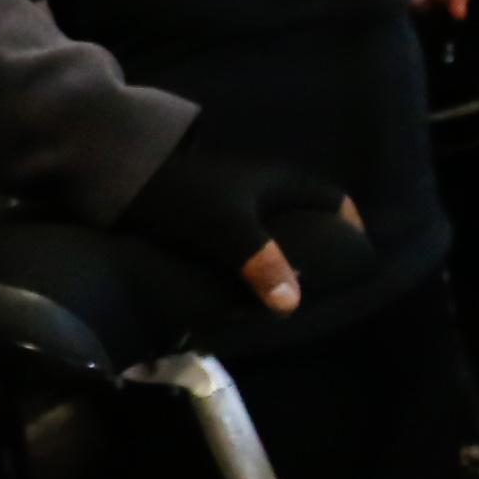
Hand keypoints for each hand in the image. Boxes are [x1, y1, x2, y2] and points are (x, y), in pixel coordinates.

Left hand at [118, 123, 366, 314]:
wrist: (125, 175)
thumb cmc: (186, 195)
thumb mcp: (229, 229)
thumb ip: (263, 264)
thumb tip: (293, 304)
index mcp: (282, 178)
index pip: (334, 200)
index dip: (349, 229)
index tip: (354, 260)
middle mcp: (266, 182)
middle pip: (305, 216)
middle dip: (314, 248)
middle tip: (317, 285)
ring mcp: (239, 194)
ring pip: (274, 228)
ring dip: (279, 256)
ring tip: (284, 292)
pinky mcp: (213, 208)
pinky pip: (246, 235)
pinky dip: (252, 257)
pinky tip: (246, 282)